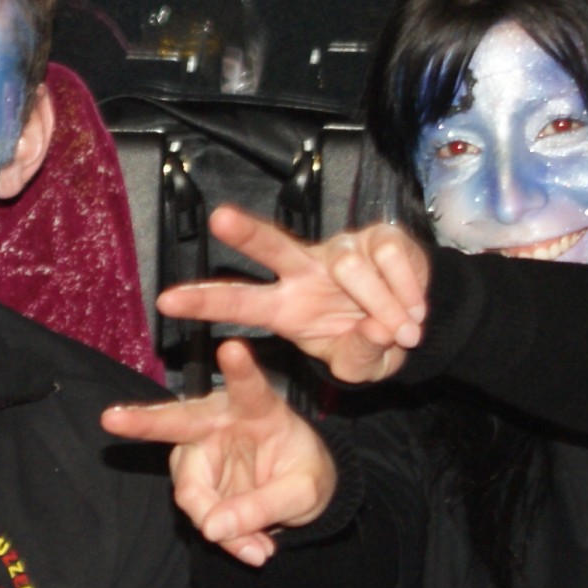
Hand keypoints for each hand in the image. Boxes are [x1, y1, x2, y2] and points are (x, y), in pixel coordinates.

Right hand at [100, 339, 337, 565]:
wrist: (302, 496)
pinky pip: (198, 512)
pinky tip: (251, 548)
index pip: (249, 389)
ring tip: (258, 549)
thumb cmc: (307, 477)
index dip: (240, 370)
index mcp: (258, 410)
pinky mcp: (193, 477)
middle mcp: (220, 422)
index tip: (232, 347)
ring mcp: (200, 450)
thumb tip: (212, 529)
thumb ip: (263, 507)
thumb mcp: (304, 495)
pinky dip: (223, 535)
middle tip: (112, 419)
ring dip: (219, 523)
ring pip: (190, 490)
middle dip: (143, 421)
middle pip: (178, 423)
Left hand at [153, 206, 430, 386]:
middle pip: (270, 246)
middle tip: (220, 219)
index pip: (239, 302)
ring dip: (382, 303)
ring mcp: (340, 250)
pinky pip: (389, 258)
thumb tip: (376, 329)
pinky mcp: (378, 237)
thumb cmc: (372, 345)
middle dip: (246, 233)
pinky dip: (407, 289)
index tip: (166, 301)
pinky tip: (417, 307)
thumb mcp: (361, 368)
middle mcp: (305, 271)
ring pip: (350, 267)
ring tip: (405, 332)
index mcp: (286, 308)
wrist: (421, 324)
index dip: (205, 301)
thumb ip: (361, 356)